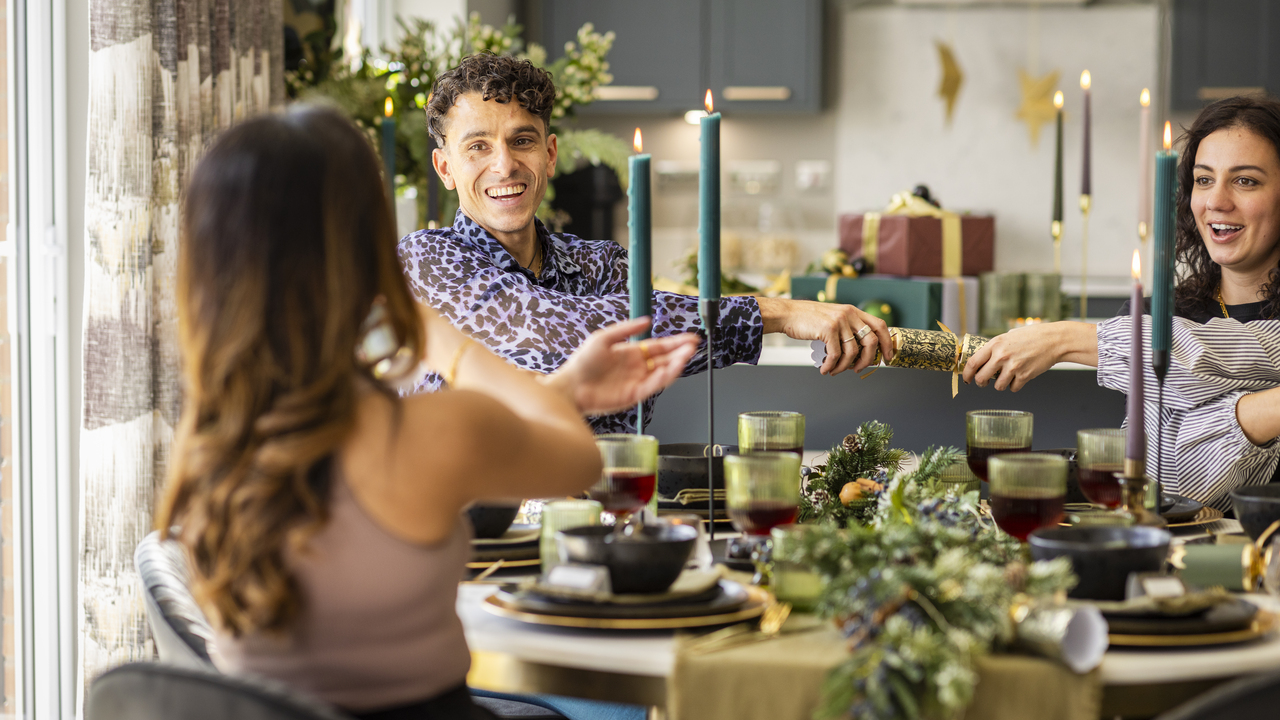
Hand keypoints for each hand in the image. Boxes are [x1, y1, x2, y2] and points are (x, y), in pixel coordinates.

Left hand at [548, 318, 698, 415]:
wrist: (571, 386)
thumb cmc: (582, 362)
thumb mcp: (603, 338)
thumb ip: (625, 329)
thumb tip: (647, 321)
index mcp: (632, 353)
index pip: (659, 347)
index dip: (675, 342)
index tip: (690, 338)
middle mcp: (637, 367)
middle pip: (664, 360)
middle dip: (680, 353)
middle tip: (692, 348)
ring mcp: (636, 382)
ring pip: (662, 374)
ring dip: (675, 366)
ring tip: (685, 357)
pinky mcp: (633, 395)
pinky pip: (652, 387)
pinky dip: (661, 379)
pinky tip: (668, 371)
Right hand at [757, 297, 892, 375]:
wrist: (788, 314)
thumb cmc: (808, 319)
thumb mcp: (833, 318)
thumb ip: (847, 328)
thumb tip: (860, 351)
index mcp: (853, 311)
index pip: (880, 325)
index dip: (886, 343)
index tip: (887, 357)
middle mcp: (849, 314)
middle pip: (871, 341)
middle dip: (868, 360)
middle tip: (859, 369)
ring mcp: (839, 321)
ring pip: (852, 352)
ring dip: (845, 366)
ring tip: (835, 371)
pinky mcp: (828, 329)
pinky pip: (835, 355)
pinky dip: (831, 366)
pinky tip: (824, 369)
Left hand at [963, 323, 1070, 390]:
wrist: (1054, 340)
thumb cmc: (1032, 336)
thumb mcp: (1008, 336)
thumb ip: (995, 347)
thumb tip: (982, 359)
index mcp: (995, 344)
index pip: (973, 363)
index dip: (966, 374)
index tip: (966, 378)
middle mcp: (1001, 356)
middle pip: (981, 378)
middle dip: (980, 383)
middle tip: (984, 382)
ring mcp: (1013, 367)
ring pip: (997, 386)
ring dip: (1000, 384)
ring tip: (1007, 376)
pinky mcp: (1025, 376)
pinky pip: (1013, 388)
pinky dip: (1015, 386)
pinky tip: (1019, 377)